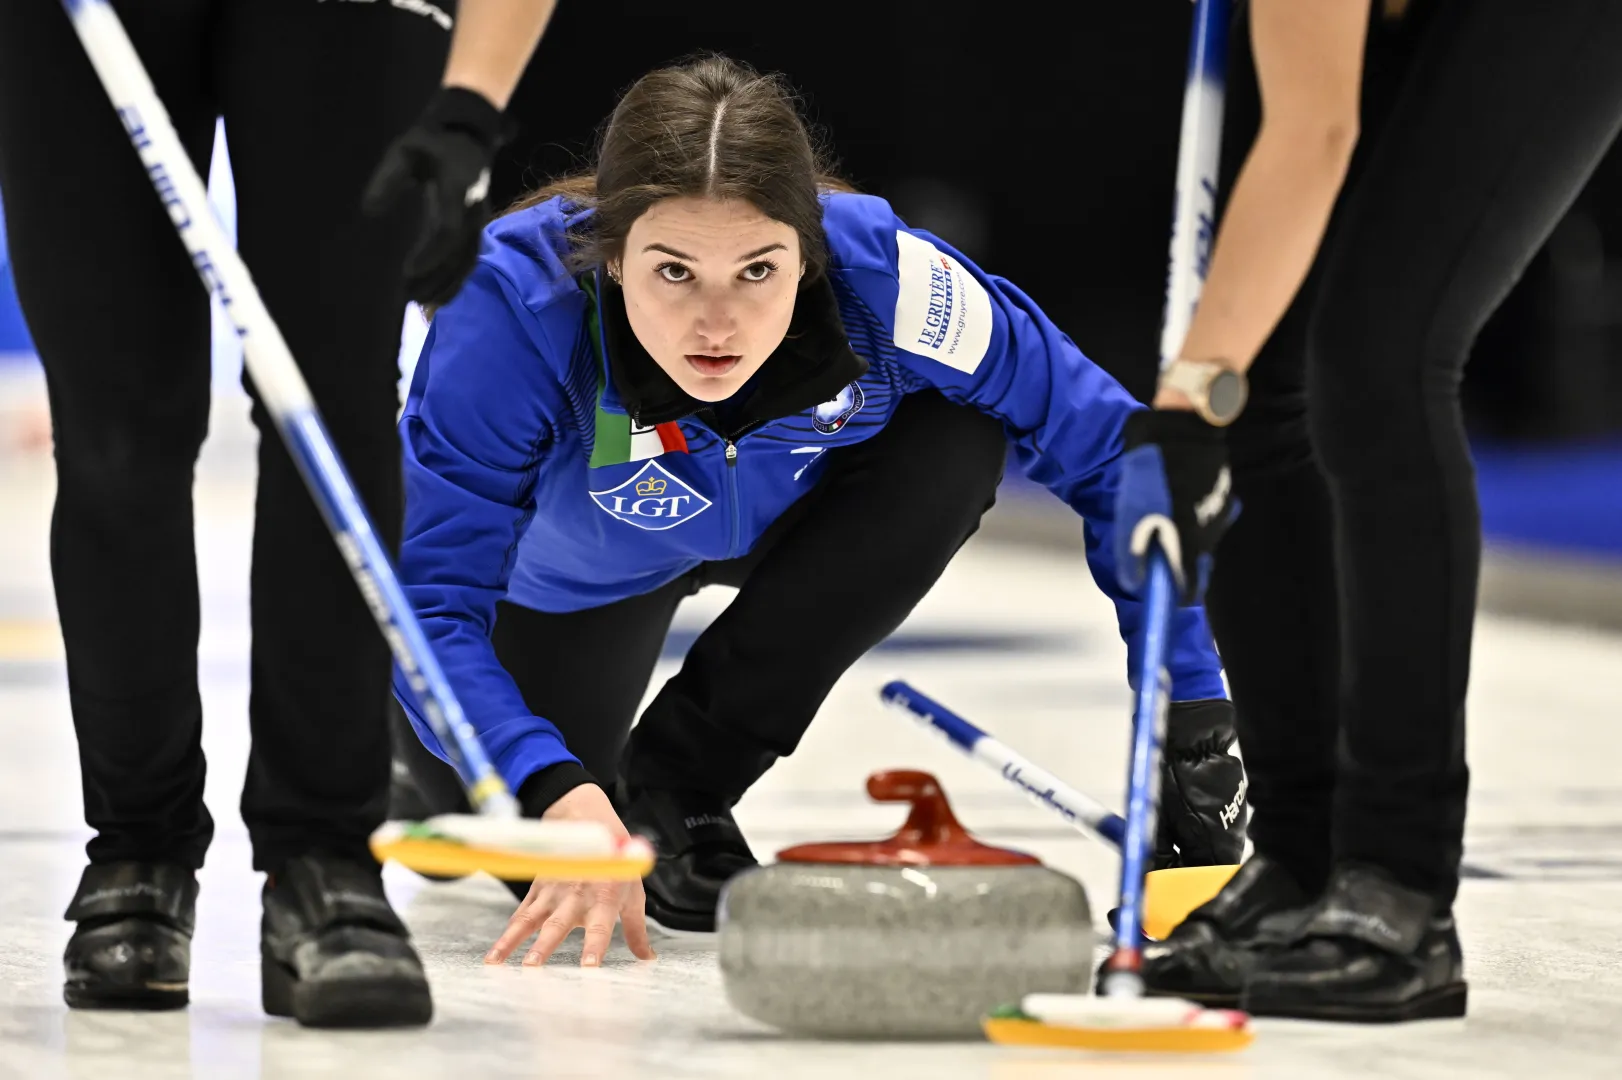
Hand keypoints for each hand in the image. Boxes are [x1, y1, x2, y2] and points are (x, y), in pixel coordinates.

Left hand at [363, 87, 510, 308]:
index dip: (429, 255)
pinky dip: (454, 282)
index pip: (447, 231)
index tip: (405, 272)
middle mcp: (473, 210)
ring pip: (467, 262)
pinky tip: (436, 298)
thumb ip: (388, 179)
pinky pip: (469, 261)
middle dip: (434, 278)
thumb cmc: (431, 143)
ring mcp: (479, 222)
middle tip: (406, 297)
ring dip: (445, 285)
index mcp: (458, 189)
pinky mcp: (476, 229)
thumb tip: (370, 212)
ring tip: (419, 303)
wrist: (468, 136)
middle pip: (458, 255)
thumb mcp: (404, 152)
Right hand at [483, 784, 656, 967]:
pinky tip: (496, 950)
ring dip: (511, 940)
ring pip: (528, 920)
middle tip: (531, 966)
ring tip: (496, 961)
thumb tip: (648, 959)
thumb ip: (636, 930)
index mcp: (604, 901)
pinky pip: (520, 912)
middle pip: (557, 925)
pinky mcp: (538, 889)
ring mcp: (553, 893)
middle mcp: (576, 897)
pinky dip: (507, 931)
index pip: (600, 929)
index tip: (589, 967)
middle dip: (543, 946)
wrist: (590, 826)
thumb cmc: (616, 865)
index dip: (594, 947)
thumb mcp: (633, 895)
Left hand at [1113, 408, 1237, 604]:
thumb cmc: (1152, 470)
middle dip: (1174, 562)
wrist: (1184, 425)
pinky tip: (1174, 493)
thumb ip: (1132, 551)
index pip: (1188, 591)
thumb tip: (1133, 582)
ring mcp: (1220, 511)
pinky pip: (1205, 513)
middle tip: (1150, 549)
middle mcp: (1212, 534)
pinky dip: (1189, 512)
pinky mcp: (1222, 492)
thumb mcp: (1131, 512)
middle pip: (1194, 563)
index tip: (1162, 596)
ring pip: (1200, 537)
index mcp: (1190, 544)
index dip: (1174, 597)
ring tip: (1158, 512)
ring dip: (1180, 533)